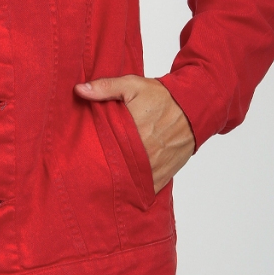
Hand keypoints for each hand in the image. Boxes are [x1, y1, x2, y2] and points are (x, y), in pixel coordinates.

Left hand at [74, 75, 195, 192]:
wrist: (194, 107)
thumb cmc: (161, 96)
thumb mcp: (131, 85)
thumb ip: (105, 87)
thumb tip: (79, 90)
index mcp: (131, 130)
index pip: (105, 147)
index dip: (92, 152)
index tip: (82, 154)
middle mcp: (144, 152)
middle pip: (116, 167)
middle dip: (104, 168)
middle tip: (91, 169)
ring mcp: (155, 166)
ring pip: (130, 181)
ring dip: (120, 180)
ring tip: (106, 178)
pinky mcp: (164, 174)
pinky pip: (147, 189)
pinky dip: (137, 188)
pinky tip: (126, 186)